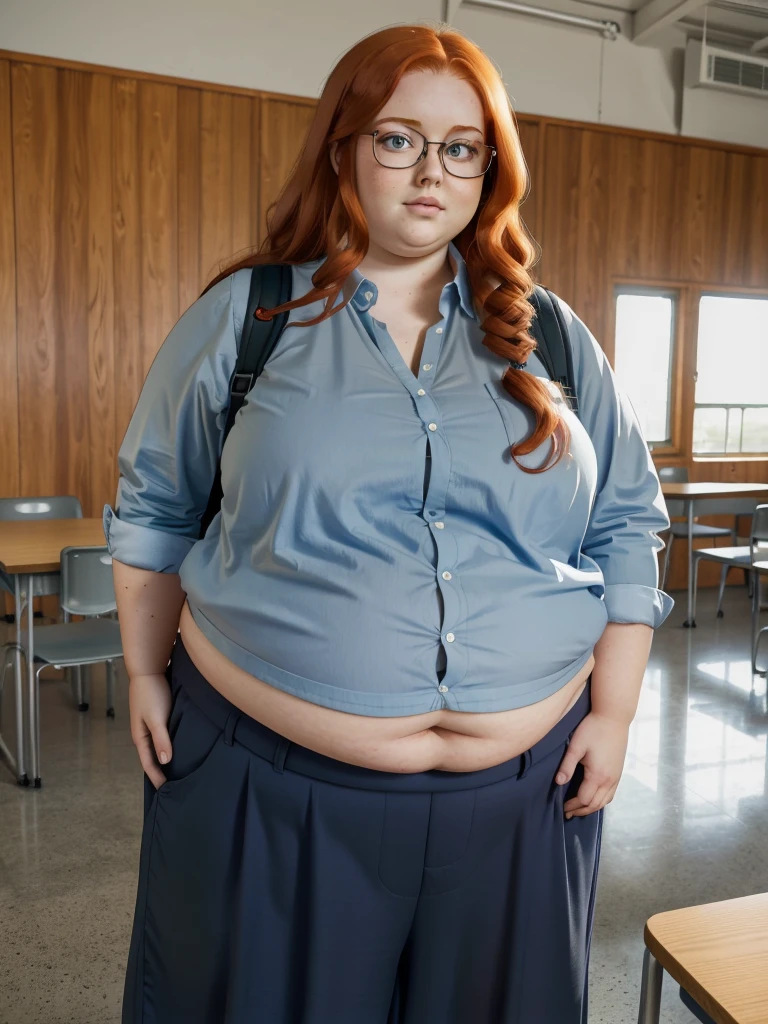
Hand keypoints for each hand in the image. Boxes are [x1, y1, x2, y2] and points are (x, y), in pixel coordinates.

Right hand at [128, 673, 172, 789]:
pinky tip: (180, 748)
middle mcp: (144, 733)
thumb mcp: (156, 718)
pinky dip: (169, 745)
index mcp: (140, 736)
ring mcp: (151, 725)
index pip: (148, 763)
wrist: (149, 670)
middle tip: (174, 786)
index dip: (156, 777)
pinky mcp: (159, 716)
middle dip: (160, 771)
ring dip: (166, 758)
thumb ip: (161, 739)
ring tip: (178, 771)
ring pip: (158, 747)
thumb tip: (165, 762)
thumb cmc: (151, 693)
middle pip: (152, 757)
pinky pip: (164, 736)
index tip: (166, 791)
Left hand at [555, 712, 629, 818]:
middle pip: (595, 804)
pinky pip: (611, 794)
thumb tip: (558, 783)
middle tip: (568, 812)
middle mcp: (610, 780)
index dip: (572, 805)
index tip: (562, 806)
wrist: (614, 717)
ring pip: (605, 801)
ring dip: (592, 807)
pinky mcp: (619, 772)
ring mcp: (616, 777)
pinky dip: (602, 801)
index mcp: (598, 775)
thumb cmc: (593, 729)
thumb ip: (567, 766)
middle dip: (581, 810)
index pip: (584, 799)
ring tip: (579, 808)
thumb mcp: (576, 746)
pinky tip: (594, 798)